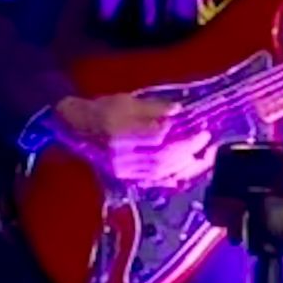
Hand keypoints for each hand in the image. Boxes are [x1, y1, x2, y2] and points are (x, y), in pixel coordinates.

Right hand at [54, 93, 211, 185]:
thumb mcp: (126, 100)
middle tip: (207, 143)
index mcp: (120, 131)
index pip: (157, 139)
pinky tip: (186, 174)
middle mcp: (120, 155)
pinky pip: (152, 182)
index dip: (182, 137)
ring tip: (204, 158)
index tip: (201, 129)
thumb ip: (152, 107)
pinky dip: (171, 179)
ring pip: (159, 173)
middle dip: (188, 153)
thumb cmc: (101, 109)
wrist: (75, 128)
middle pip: (161, 160)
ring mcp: (122, 170)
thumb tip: (178, 111)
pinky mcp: (125, 177)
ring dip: (185, 168)